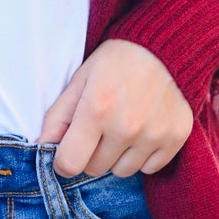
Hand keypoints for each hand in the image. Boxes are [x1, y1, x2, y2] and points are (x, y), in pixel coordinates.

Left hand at [38, 39, 193, 179]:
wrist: (167, 47)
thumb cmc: (118, 61)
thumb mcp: (81, 79)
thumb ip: (58, 116)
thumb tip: (42, 147)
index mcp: (96, 109)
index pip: (70, 164)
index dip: (64, 160)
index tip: (70, 148)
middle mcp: (126, 126)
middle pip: (95, 169)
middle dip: (91, 154)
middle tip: (100, 128)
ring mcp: (154, 134)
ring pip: (122, 172)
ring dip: (117, 156)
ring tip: (124, 127)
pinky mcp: (176, 137)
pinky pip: (150, 168)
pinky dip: (143, 156)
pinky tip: (144, 130)